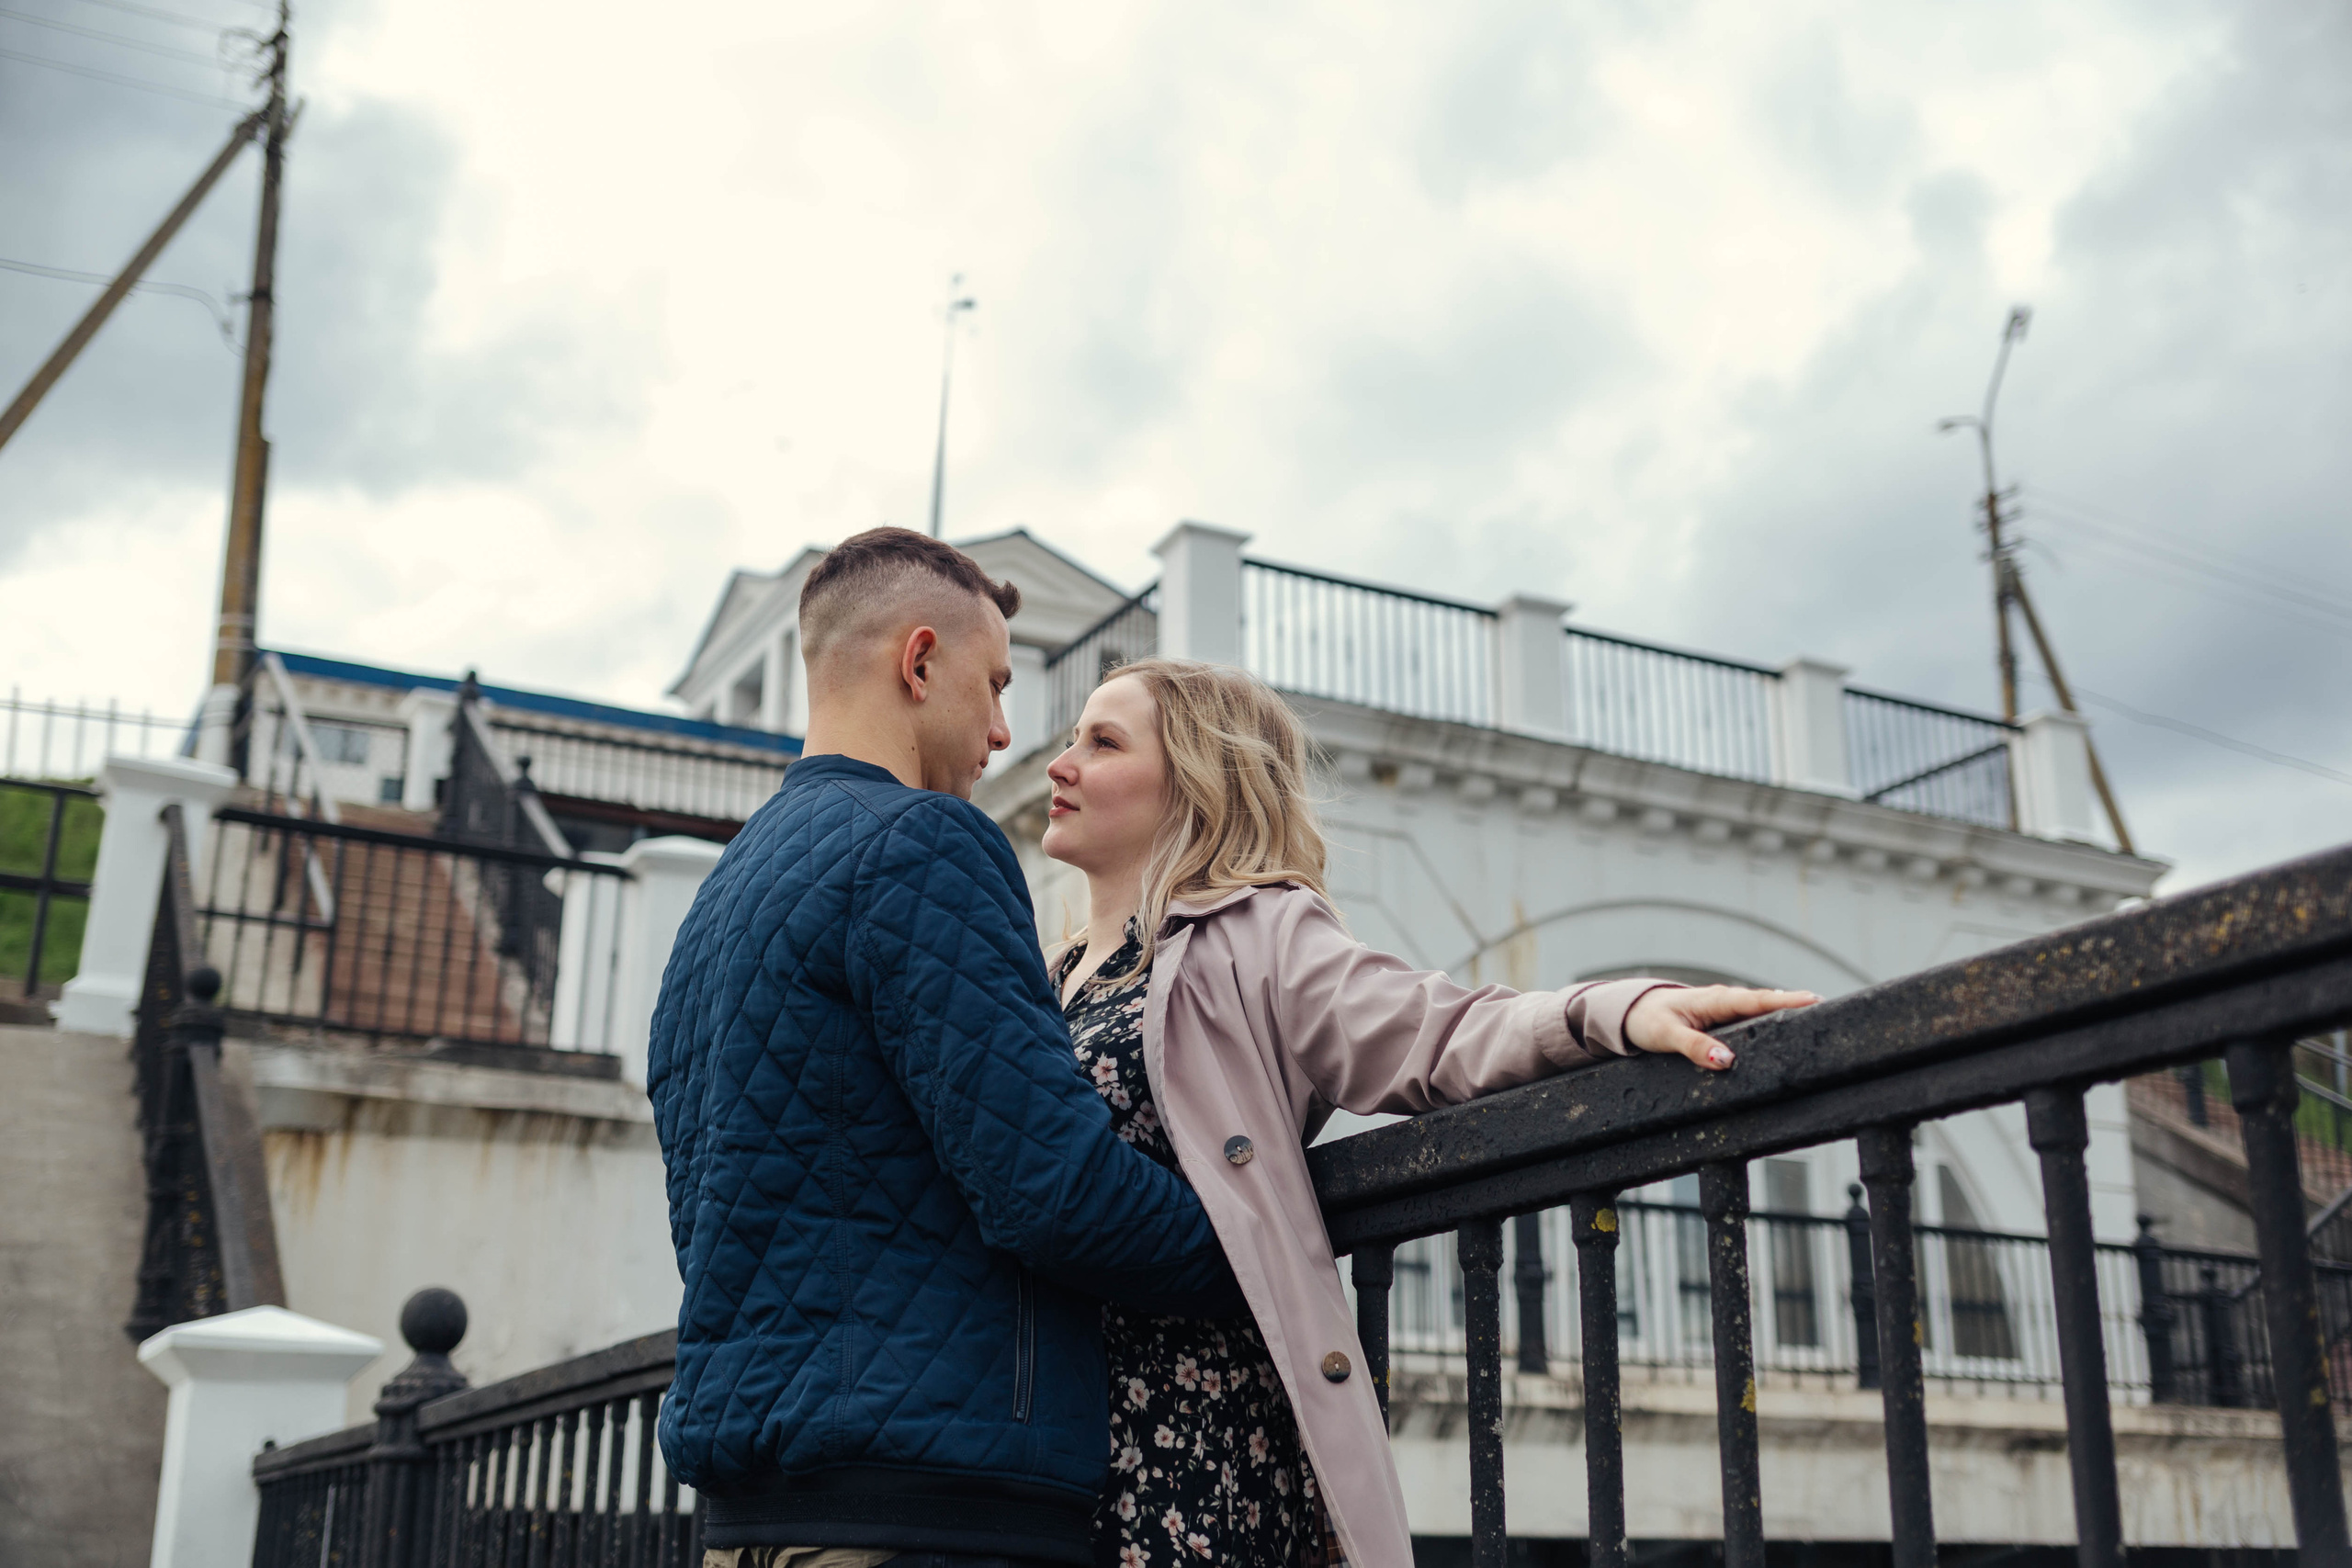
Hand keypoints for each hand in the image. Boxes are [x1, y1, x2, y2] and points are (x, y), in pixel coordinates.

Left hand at [1625, 985, 1819, 1071]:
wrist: (1632, 1012)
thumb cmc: (1647, 1020)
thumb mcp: (1665, 1035)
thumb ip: (1693, 1047)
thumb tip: (1726, 1060)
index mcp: (1714, 1000)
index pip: (1756, 1000)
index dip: (1786, 1000)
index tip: (1815, 1000)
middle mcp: (1726, 1002)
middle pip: (1768, 1004)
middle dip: (1798, 1006)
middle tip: (1832, 1011)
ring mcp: (1727, 1011)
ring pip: (1762, 1012)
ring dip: (1789, 1014)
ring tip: (1822, 1021)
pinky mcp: (1725, 1021)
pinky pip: (1753, 1021)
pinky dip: (1772, 1022)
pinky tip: (1791, 1031)